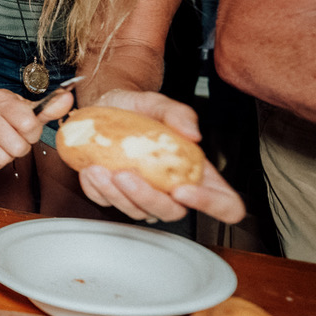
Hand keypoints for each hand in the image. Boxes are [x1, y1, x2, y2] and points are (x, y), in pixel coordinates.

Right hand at [0, 88, 72, 171]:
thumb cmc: (3, 109)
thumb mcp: (26, 106)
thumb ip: (49, 108)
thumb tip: (68, 99)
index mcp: (1, 99)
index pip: (28, 125)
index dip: (32, 133)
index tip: (27, 129)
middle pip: (16, 147)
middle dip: (20, 147)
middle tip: (15, 138)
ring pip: (1, 159)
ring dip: (7, 156)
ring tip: (3, 144)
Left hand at [78, 90, 244, 223]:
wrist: (103, 104)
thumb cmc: (137, 107)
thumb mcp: (157, 102)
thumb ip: (178, 113)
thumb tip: (192, 133)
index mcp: (196, 170)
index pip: (225, 203)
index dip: (212, 205)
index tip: (183, 190)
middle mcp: (173, 188)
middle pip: (173, 212)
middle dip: (148, 198)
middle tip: (126, 174)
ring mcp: (144, 194)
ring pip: (137, 212)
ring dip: (116, 195)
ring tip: (98, 169)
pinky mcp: (116, 194)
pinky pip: (107, 203)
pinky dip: (96, 190)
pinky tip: (90, 170)